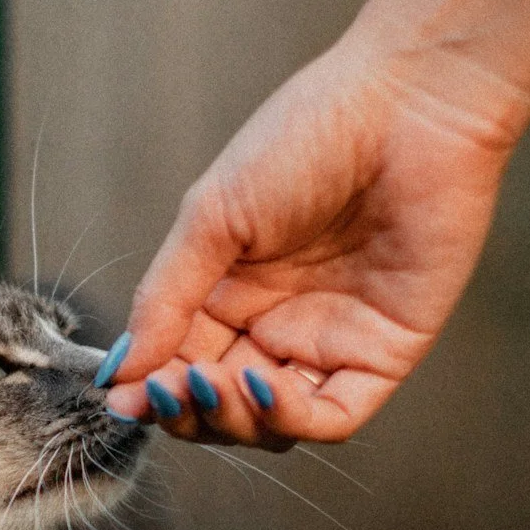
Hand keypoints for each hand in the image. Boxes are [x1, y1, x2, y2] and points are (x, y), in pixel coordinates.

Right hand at [104, 22, 529, 446]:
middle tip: (168, 390)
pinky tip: (260, 386)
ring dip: (232, 420)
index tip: (125, 397)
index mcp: (233, 287)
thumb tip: (121, 371)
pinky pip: (333, 415)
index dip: (154, 388)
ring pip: (271, 423)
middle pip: (222, 404)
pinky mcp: (385, 352)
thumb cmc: (307, 135)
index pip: (182, 362)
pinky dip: (289, 418)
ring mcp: (332, 340)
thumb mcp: (211, 216)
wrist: (407, 105)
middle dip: (188, 410)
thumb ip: (164, 297)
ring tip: (210, 383)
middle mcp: (280, 321)